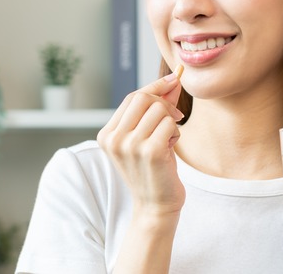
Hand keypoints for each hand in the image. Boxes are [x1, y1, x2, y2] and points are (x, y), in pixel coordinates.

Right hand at [97, 69, 185, 216]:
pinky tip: (171, 148)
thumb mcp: (146, 135)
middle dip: (164, 103)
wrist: (155, 205)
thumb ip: (156, 107)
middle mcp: (114, 139)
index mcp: (107, 134)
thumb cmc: (153, 168)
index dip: (155, 87)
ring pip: (159, 110)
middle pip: (144, 98)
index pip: (132, 96)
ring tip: (168, 140)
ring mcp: (131, 146)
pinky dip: (176, 132)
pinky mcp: (151, 152)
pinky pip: (170, 124)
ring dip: (171, 122)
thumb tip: (173, 78)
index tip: (174, 79)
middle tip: (175, 117)